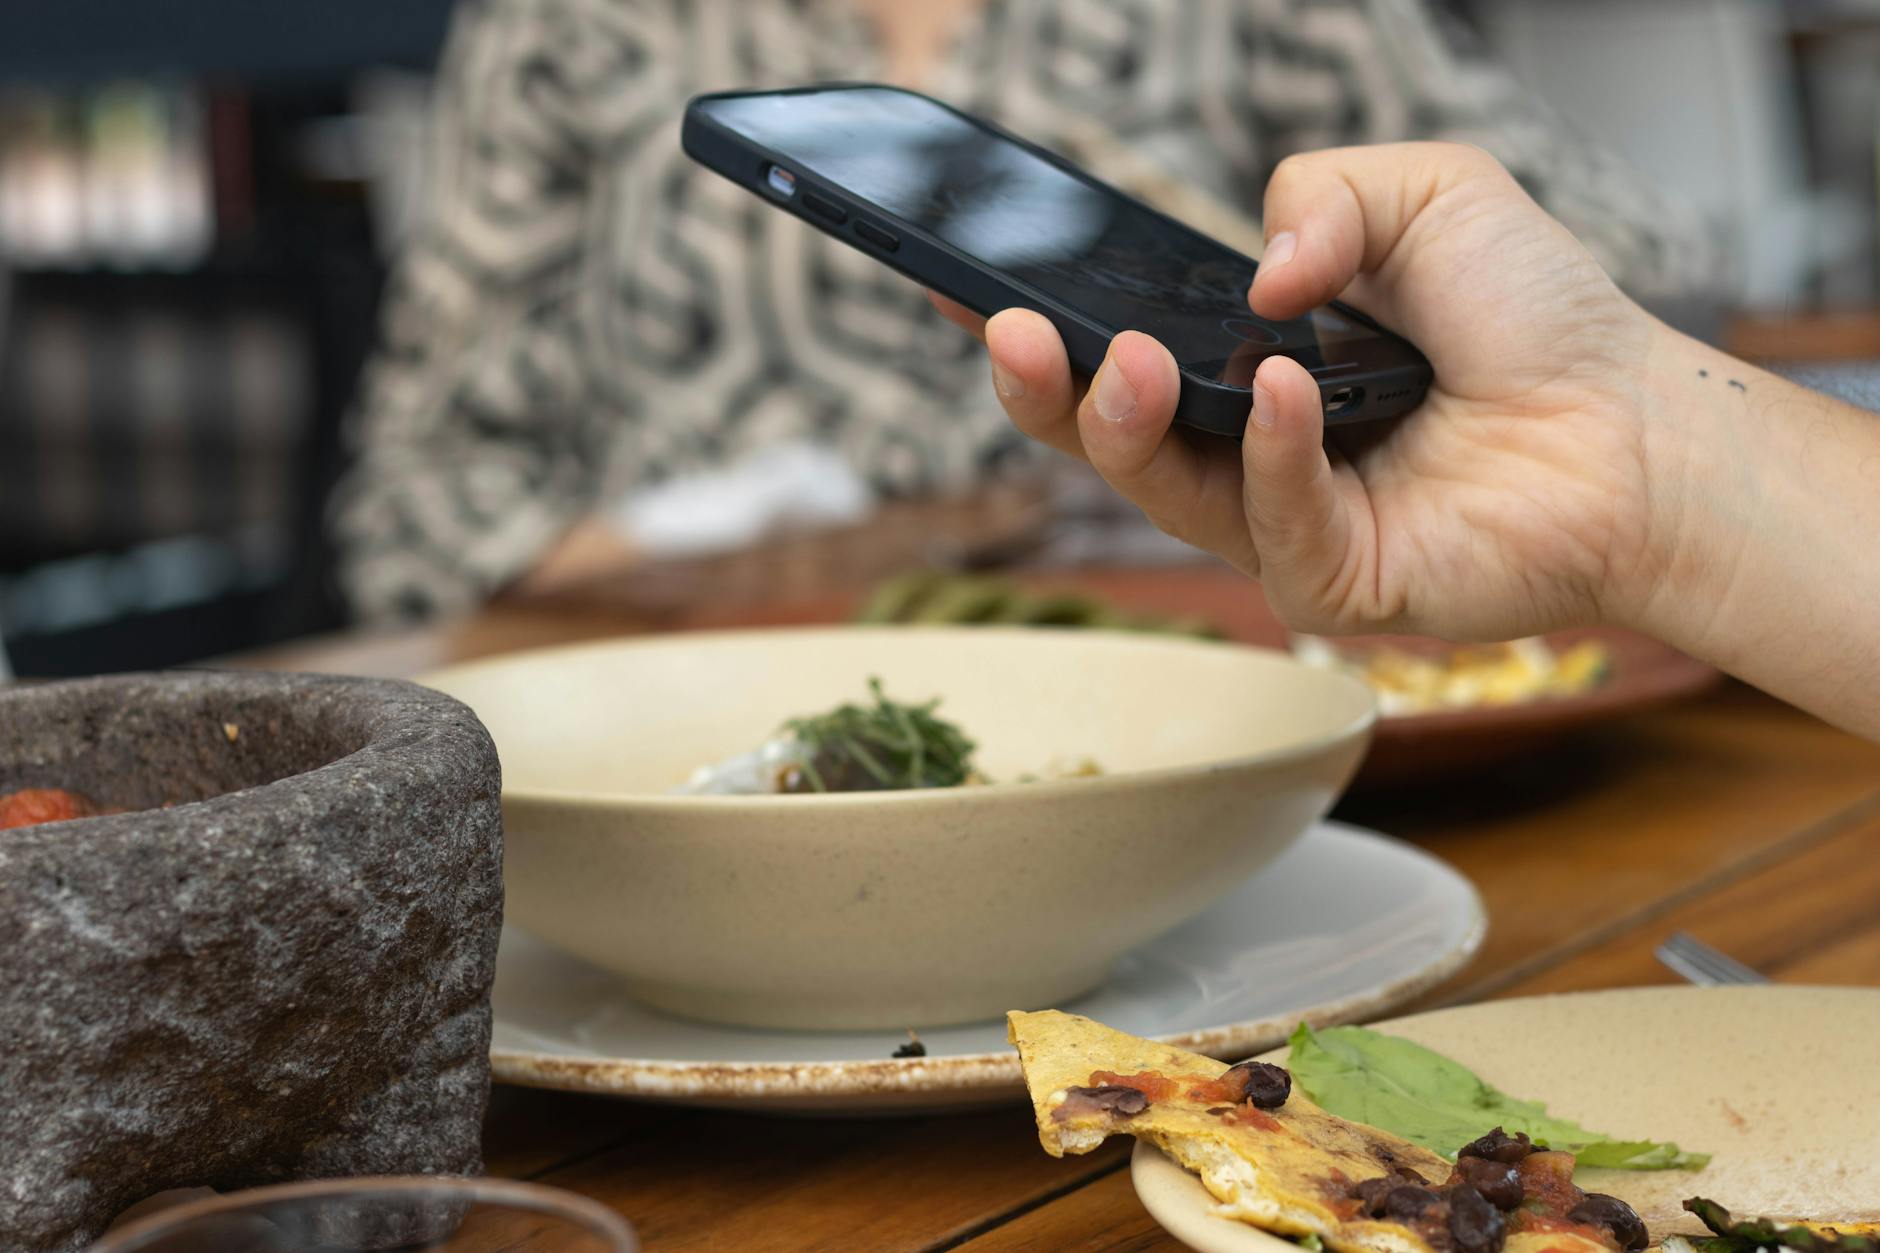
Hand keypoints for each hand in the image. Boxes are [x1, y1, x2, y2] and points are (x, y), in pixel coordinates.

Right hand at [937, 142, 1669, 641]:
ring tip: (1131, 361)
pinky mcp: (1332, 584)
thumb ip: (1323, 195)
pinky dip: (1271, 456)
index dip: (1045, 331)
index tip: (973, 291)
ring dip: (1130, 423)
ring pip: (1164, 491)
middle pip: (1110, 438)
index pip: (1120, 354)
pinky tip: (1283, 392)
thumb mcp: (1427, 193)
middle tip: (1016, 332)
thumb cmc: (1537, 319)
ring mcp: (1282, 526)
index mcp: (1251, 370)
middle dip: (1048, 391)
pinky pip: (1273, 524)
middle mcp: (1249, 453)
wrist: (1634, 426)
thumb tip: (1258, 278)